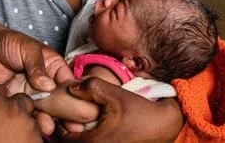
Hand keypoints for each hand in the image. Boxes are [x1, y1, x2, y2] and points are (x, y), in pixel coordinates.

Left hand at [0, 29, 74, 135]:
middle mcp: (46, 82)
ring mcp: (33, 93)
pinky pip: (29, 112)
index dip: (77, 95)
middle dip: (68, 114)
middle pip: (61, 101)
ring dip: (50, 120)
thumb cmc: (11, 42)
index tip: (84, 108)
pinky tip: (36, 124)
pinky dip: (33, 120)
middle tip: (74, 125)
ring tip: (51, 126)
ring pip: (46, 110)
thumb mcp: (28, 49)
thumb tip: (48, 86)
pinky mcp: (20, 100)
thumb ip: (37, 66)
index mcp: (54, 67)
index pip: (69, 82)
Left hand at [59, 77, 183, 142]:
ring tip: (83, 120)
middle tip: (70, 114)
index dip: (59, 122)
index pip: (60, 137)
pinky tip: (97, 125)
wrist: (165, 126)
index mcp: (93, 142)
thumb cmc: (141, 112)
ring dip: (79, 134)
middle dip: (68, 129)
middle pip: (69, 142)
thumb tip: (71, 87)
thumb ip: (90, 87)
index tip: (62, 111)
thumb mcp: (115, 94)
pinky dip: (90, 137)